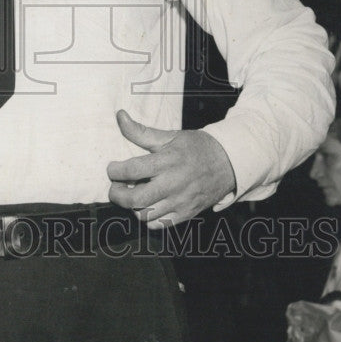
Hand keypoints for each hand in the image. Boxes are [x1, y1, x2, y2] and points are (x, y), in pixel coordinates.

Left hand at [107, 110, 235, 226]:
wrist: (228, 163)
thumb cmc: (196, 147)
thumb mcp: (169, 136)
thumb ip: (141, 131)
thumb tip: (120, 117)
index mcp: (167, 161)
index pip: (132, 170)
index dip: (115, 171)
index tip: (112, 169)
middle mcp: (173, 183)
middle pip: (135, 199)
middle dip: (117, 194)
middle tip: (116, 186)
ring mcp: (180, 201)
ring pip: (145, 214)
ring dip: (132, 206)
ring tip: (132, 194)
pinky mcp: (186, 213)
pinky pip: (159, 224)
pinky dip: (147, 217)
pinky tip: (147, 204)